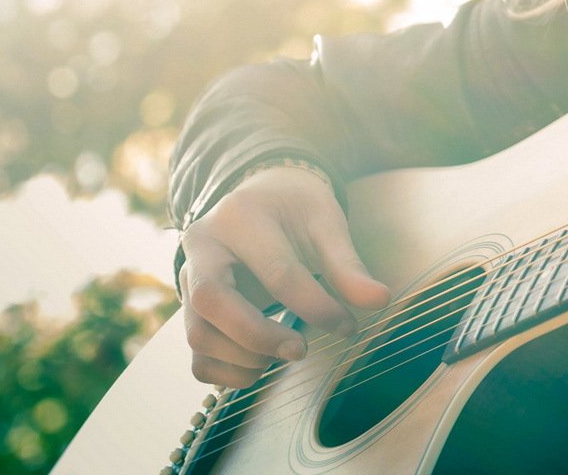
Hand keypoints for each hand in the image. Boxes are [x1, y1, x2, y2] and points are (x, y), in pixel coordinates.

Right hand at [177, 165, 390, 387]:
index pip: (276, 272)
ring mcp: (187, 280)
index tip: (348, 326)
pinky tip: (264, 363)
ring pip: (199, 335)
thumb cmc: (296, 209)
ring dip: (245, 357)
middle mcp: (201, 248)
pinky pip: (196, 357)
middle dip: (260, 336)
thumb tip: (380, 301)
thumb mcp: (326, 222)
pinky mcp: (189, 311)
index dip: (315, 306)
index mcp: (241, 218)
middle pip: (213, 302)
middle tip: (302, 350)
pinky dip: (229, 373)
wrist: (260, 195)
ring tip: (287, 350)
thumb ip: (348, 264)